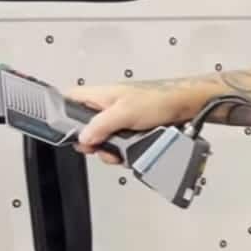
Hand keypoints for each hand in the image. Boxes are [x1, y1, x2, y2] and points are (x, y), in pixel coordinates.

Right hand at [65, 82, 200, 164]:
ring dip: (110, 150)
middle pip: (86, 126)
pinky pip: (120, 144)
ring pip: (103, 139)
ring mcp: (120, 119)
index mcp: (100, 95)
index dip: (63, 114)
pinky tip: (129, 155)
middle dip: (92, 142)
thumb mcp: (125, 113)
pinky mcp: (132, 130)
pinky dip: (123, 151)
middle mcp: (108, 106)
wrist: (187, 107)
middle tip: (99, 147)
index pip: (70, 99)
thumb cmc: (160, 99)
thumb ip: (101, 126)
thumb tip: (84, 138)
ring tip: (119, 153)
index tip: (68, 132)